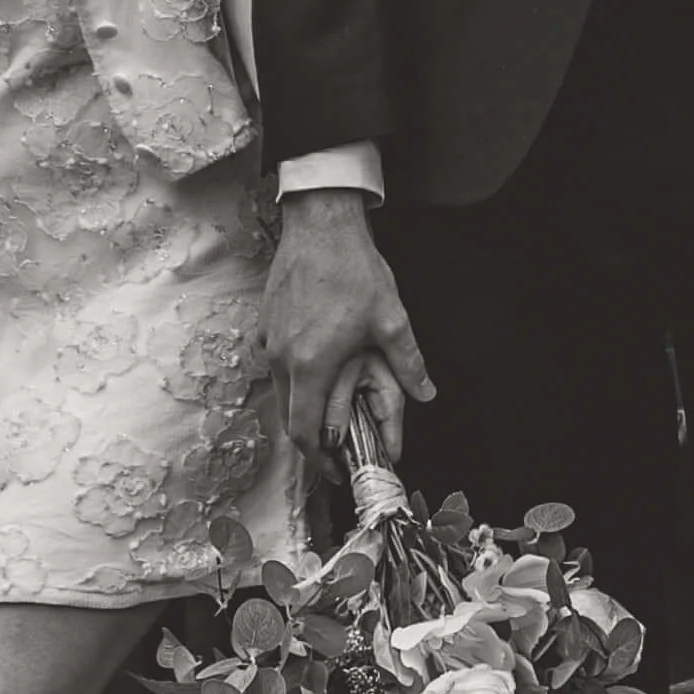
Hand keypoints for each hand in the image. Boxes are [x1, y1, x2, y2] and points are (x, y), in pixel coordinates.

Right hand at [263, 189, 434, 478]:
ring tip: (331, 412)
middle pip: (289, 419)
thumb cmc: (352, 268)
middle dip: (312, 442)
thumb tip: (427, 392)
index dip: (319, 460)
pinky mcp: (266, 323)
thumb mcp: (390, 318)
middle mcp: (282, 358)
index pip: (305, 432)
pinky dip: (294, 380)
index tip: (336, 469)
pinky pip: (276, 365)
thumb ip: (408, 362)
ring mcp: (270, 340)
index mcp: (311, 365)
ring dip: (303, 408)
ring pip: (281, 392)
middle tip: (337, 450)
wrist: (320, 223)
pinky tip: (318, 369)